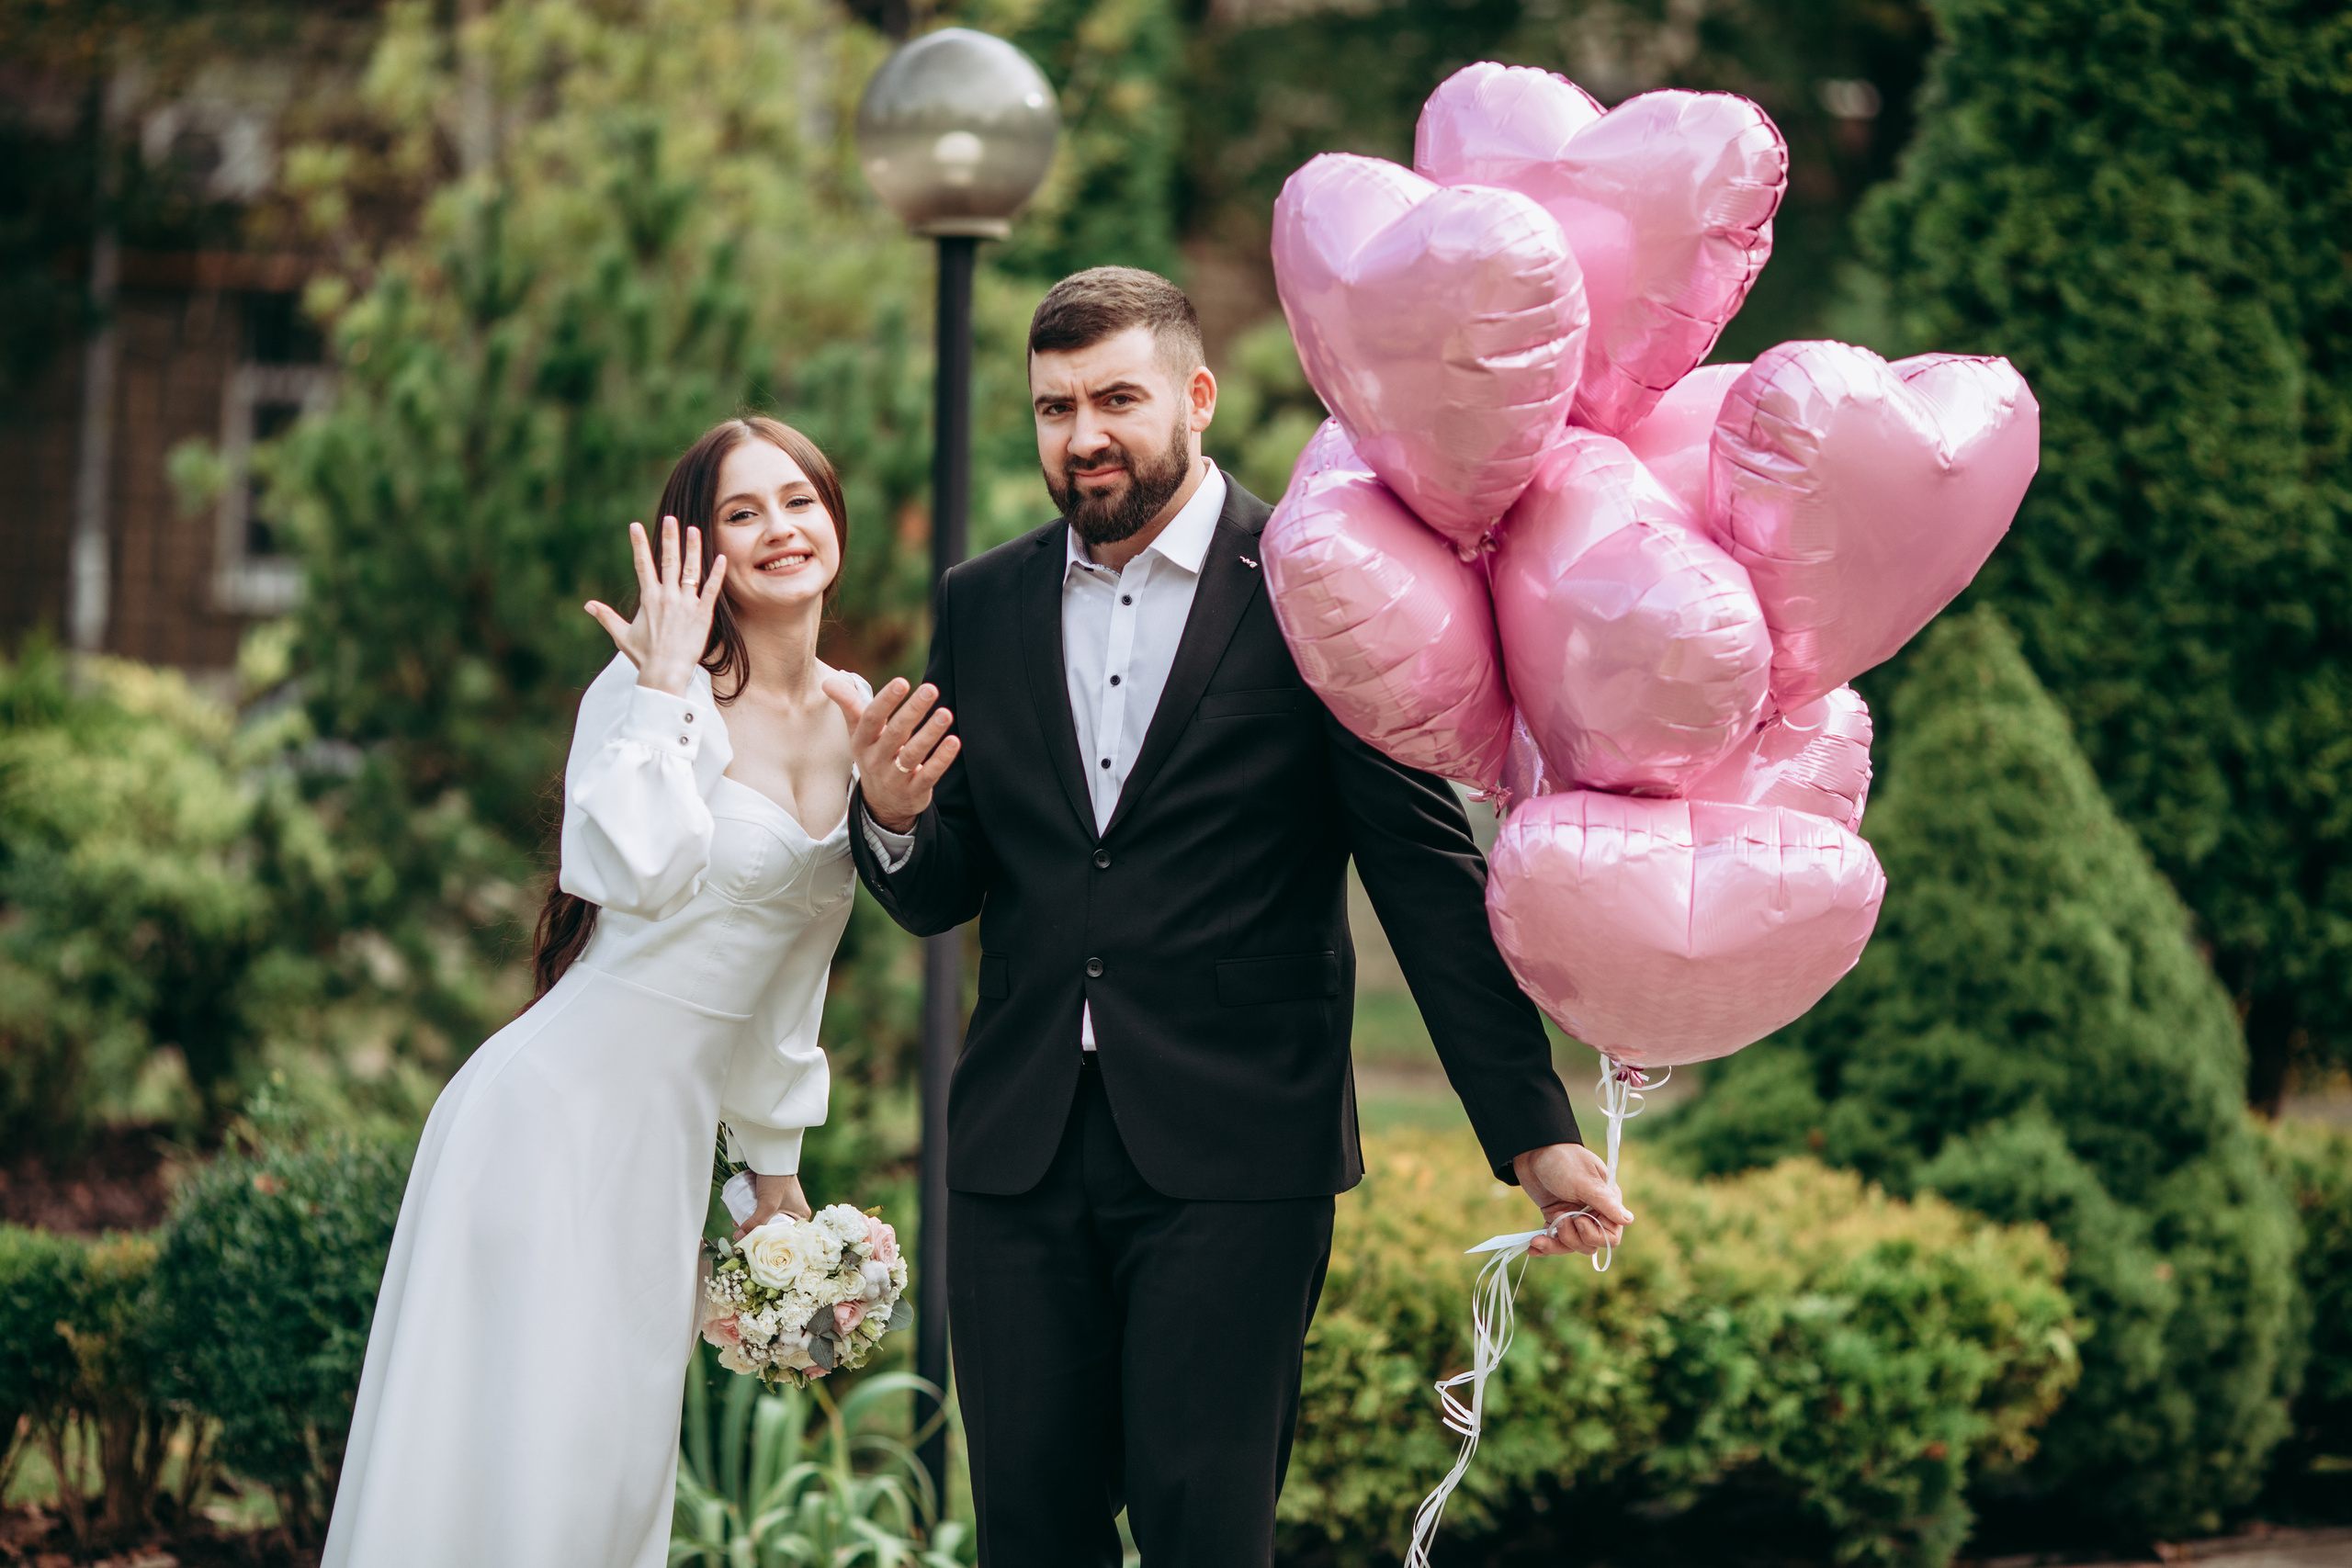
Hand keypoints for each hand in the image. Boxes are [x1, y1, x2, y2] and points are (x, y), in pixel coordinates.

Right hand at [585, 516, 728, 697]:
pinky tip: (721, 558)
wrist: (664, 673)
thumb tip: (588, 605)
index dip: (639, 544)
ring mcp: (686, 604)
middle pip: (668, 561)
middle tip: (670, 518)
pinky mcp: (702, 614)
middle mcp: (667, 596)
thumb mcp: (621, 635)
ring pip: (690, 570)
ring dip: (692, 548)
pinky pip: (711, 590)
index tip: (635, 526)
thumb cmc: (644, 657)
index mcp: (648, 599)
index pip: (642, 565)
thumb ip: (606, 617)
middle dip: (669, 538)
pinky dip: (716, 574)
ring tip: (693, 529)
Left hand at [730, 1172, 811, 1239]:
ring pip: (768, 1219)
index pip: (787, 1236)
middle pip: (775, 1228)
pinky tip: (741, 1216)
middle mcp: (795, 1211)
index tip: (756, 1246)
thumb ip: (754, 1222)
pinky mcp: (776, 1197)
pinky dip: (754, 1213)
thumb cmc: (777, 1180)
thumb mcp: (767, 1204)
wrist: (772, 1157)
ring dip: (754, 1223)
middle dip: (759, 1232)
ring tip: (739, 1226)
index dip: (771, 1241)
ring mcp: (785, 1204)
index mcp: (802, 1216)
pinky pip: (765, 1210)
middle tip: (744, 1236)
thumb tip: (739, 1238)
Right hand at [823, 674, 959, 834]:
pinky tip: (954, 741)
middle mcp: (876, 761)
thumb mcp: (859, 734)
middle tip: (931, 689)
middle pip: (895, 734)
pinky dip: (942, 759)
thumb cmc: (874, 755)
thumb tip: (827, 682)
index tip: (902, 681)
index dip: (885, 701)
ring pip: (912, 754)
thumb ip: (849, 706)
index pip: (871, 719)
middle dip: (912, 710)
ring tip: (945, 714)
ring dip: (930, 733)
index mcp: (862, 743)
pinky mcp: (914, 792)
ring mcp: (894, 778)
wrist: (882, 804)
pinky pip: (929, 775)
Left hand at [1513, 1143, 1633, 1258]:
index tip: (1579, 1221)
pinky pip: (1555, 1240)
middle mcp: (1593, 1212)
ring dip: (1555, 1245)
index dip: (1595, 1235)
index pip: (1611, 1235)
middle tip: (1558, 1220)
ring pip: (1572, 1245)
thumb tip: (1628, 1219)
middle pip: (1590, 1244)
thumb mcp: (1583, 1181)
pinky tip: (1533, 1248)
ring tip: (1538, 1239)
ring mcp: (1574, 1217)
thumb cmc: (1562, 1160)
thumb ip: (1604, 1202)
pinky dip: (1545, 1246)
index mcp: (1607, 1202)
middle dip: (1572, 1239)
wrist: (1533, 1151)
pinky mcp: (1556, 1218)